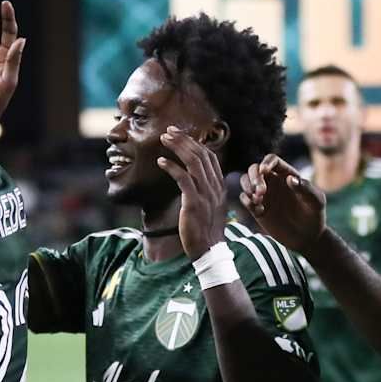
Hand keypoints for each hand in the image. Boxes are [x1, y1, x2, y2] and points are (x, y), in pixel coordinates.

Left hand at [157, 126, 226, 259]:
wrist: (209, 250)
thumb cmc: (206, 231)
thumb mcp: (210, 207)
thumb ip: (205, 192)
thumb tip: (193, 181)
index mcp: (219, 186)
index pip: (209, 157)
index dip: (195, 143)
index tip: (181, 135)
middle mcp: (214, 186)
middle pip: (201, 154)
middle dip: (184, 139)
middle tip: (169, 131)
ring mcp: (206, 194)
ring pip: (193, 162)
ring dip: (178, 147)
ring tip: (164, 138)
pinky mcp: (194, 203)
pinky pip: (183, 179)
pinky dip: (171, 167)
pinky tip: (161, 161)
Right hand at [240, 154, 326, 254]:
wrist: (307, 237)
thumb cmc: (315, 216)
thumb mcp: (316, 202)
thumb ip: (306, 189)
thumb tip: (289, 179)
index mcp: (287, 175)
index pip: (272, 160)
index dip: (266, 163)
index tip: (264, 171)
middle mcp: (273, 182)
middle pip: (254, 169)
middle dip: (254, 177)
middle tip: (261, 192)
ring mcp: (264, 195)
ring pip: (245, 181)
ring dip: (247, 188)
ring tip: (258, 201)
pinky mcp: (256, 209)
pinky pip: (244, 199)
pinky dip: (247, 202)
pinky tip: (260, 212)